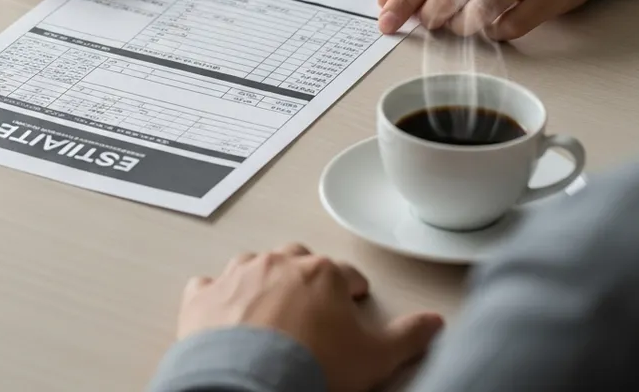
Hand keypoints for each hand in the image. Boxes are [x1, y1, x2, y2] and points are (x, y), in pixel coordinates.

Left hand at [177, 245, 443, 391]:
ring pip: (253, 265)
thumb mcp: (375, 358)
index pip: (346, 274)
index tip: (353, 299)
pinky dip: (216, 297)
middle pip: (299, 259)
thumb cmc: (311, 367)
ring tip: (270, 310)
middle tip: (313, 304)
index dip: (352, 290)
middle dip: (307, 276)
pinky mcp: (203, 297)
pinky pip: (208, 286)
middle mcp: (278, 263)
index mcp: (322, 272)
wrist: (251, 384)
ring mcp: (237, 275)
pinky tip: (222, 315)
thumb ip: (409, 337)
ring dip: (262, 281)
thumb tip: (435, 324)